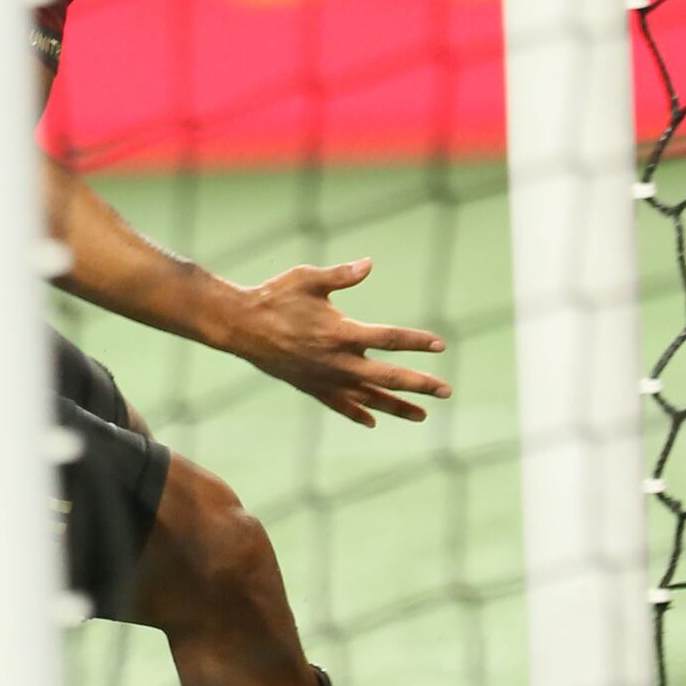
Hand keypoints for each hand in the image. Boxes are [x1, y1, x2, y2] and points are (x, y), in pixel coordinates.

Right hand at [223, 258, 451, 426]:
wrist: (239, 326)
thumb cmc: (275, 297)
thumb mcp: (308, 278)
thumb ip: (341, 275)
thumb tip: (369, 264)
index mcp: (340, 332)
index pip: (389, 340)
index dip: (416, 342)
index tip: (440, 345)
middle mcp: (337, 361)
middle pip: (386, 377)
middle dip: (419, 384)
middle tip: (446, 390)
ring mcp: (324, 378)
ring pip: (368, 398)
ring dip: (396, 406)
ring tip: (422, 416)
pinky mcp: (310, 387)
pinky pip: (339, 405)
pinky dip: (357, 413)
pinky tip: (373, 421)